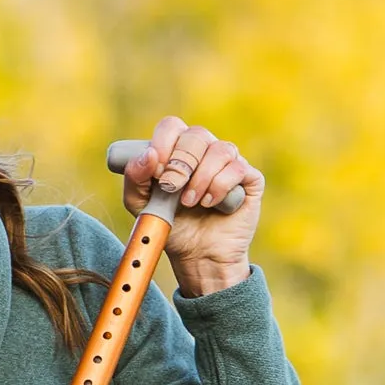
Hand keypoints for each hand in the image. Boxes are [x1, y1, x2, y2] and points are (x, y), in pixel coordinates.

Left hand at [120, 117, 262, 296]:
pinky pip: (237, 168)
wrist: (198, 258)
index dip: (164, 143)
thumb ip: (135, 180)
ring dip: (201, 178)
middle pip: (196, 134)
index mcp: (178, 150)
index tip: (157, 170)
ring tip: (191, 203)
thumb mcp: (143, 208)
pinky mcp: (248, 179)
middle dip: (180, 163)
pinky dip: (220, 186)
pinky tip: (210, 204)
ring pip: (218, 150)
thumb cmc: (173, 229)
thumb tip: (148, 154)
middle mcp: (205, 151)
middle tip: (172, 189)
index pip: (172, 127)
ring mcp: (229, 163)